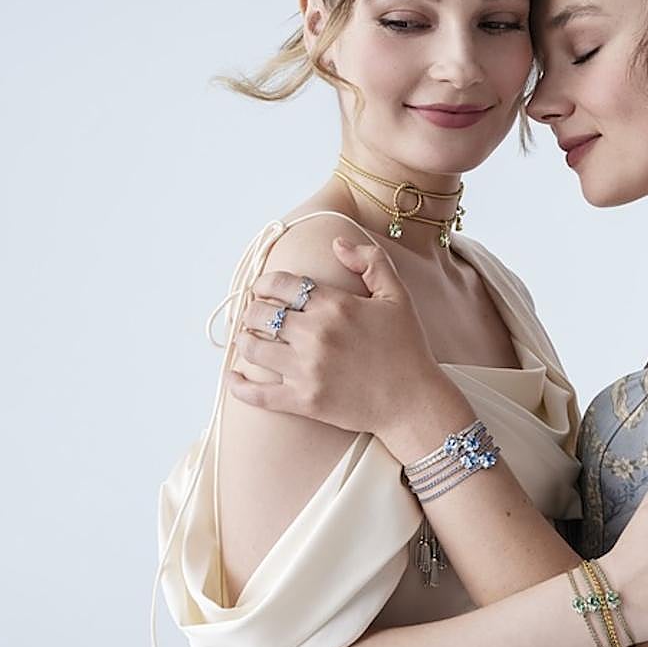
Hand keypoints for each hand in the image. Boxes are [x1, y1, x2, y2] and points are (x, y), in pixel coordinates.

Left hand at [228, 238, 442, 435]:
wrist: (414, 402)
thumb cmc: (407, 349)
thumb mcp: (397, 297)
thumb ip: (370, 262)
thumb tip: (336, 243)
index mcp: (335, 305)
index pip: (280, 284)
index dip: (264, 284)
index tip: (263, 290)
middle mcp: (315, 334)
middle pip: (259, 313)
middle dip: (252, 311)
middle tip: (257, 315)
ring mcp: (306, 369)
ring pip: (252, 347)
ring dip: (246, 341)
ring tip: (251, 340)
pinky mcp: (303, 401)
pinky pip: (257, 393)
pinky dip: (239, 386)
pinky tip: (234, 378)